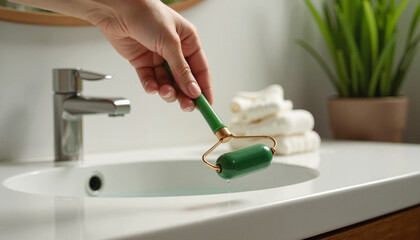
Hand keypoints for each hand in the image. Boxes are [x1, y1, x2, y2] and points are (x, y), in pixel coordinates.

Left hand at [86, 0, 212, 110]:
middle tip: (187, 106)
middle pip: (184, 80)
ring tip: (165, 92)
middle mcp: (175, 51)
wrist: (117, 8)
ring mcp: (158, 57)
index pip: (201, 70)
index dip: (204, 88)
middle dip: (185, 94)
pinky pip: (150, 79)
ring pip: (167, 83)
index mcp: (188, 41)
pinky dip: (151, 86)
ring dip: (167, 91)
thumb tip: (193, 90)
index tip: (207, 105)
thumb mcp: (170, 43)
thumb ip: (181, 69)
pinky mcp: (142, 62)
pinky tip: (152, 87)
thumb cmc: (147, 13)